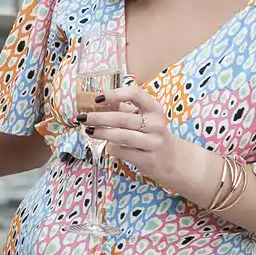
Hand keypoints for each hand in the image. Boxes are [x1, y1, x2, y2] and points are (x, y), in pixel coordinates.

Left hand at [81, 83, 210, 198]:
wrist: (173, 160)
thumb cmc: (152, 134)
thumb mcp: (145, 118)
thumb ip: (125, 109)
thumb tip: (97, 103)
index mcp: (154, 109)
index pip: (135, 94)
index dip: (115, 94)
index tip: (97, 98)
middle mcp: (156, 124)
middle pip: (123, 118)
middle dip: (99, 117)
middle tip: (83, 117)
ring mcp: (153, 142)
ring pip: (122, 136)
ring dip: (102, 133)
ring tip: (89, 130)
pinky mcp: (147, 159)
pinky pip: (123, 152)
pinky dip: (111, 148)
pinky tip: (107, 146)